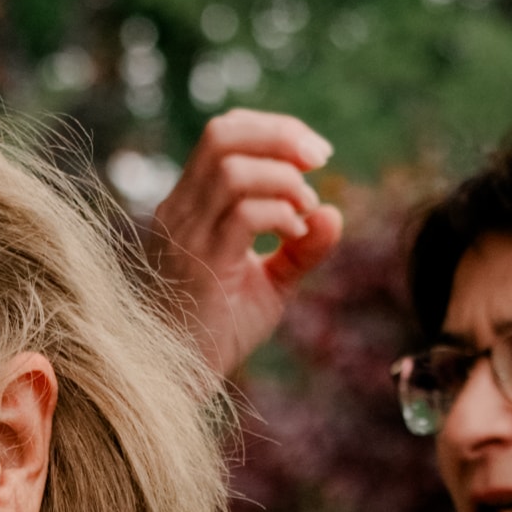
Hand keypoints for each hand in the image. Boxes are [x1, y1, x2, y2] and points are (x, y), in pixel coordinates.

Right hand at [144, 110, 340, 383]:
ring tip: (305, 211)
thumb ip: (301, 249)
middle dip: (282, 136)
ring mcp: (184, 234)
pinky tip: (295, 234)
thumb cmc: (216, 334)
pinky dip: (281, 214)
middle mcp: (179, 210)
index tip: (315, 155)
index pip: (224, 133)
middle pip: (223, 134)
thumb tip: (335, 213)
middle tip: (321, 161)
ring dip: (285, 180)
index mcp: (189, 205)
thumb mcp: (269, 284)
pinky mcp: (198, 263)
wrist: (176, 382)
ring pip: (232, 168)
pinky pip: (242, 214)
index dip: (273, 129)